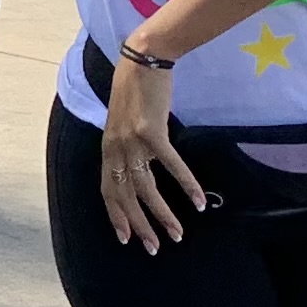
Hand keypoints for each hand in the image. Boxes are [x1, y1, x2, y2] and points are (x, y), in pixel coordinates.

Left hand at [99, 50, 210, 252]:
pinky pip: (171, 166)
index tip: (126, 239)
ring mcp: (132, 141)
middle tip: (155, 247)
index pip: (108, 191)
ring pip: (147, 188)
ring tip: (178, 233)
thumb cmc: (136, 91)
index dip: (116, 216)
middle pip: (126, 197)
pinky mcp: (152, 132)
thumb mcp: (123, 123)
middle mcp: (115, 148)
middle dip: (139, 226)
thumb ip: (128, 147)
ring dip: (163, 214)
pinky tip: (198, 201)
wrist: (142, 59)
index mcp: (107, 148)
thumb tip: (140, 167)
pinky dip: (186, 185)